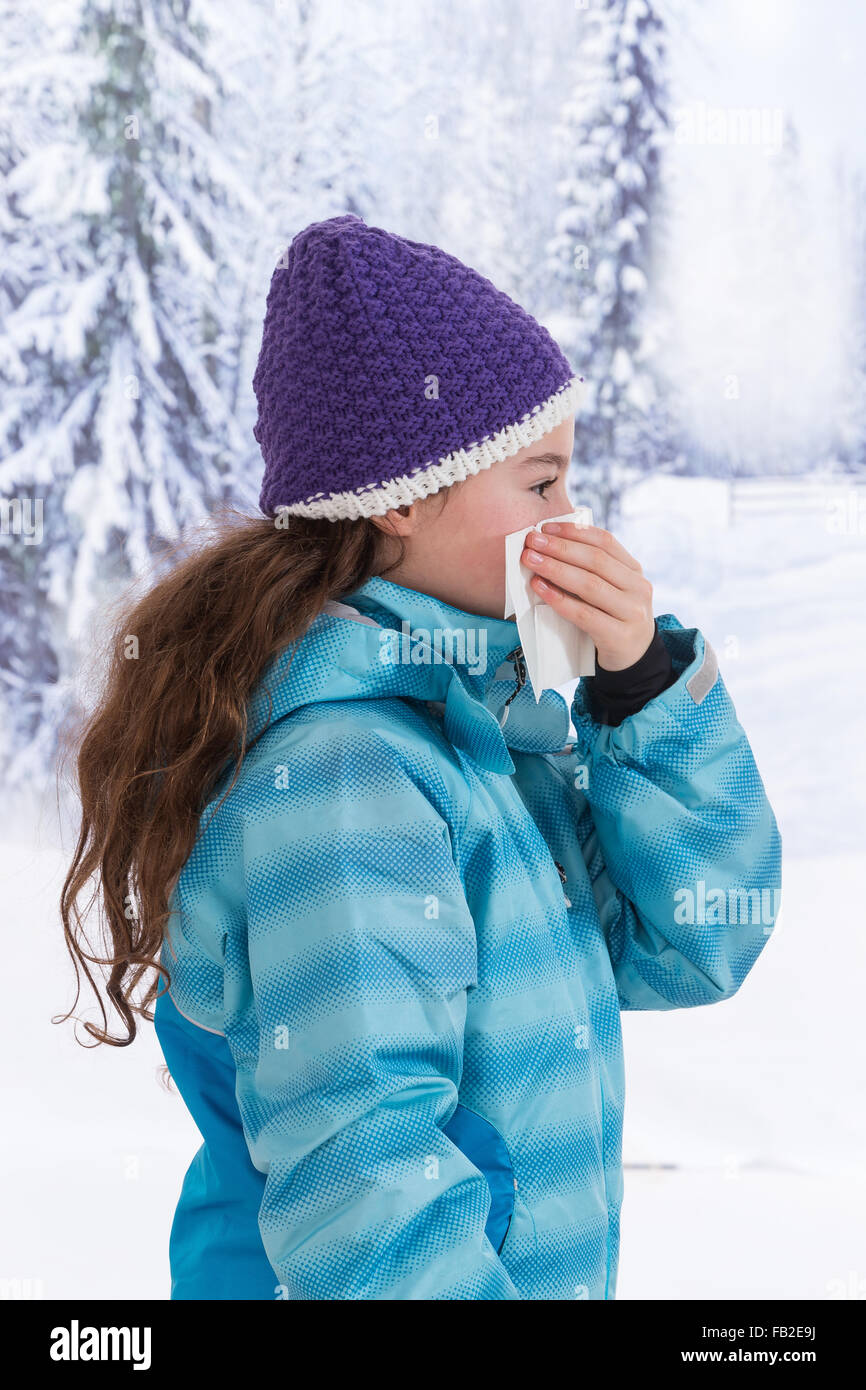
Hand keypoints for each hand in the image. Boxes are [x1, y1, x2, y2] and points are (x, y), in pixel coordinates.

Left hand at [521, 521, 654, 670]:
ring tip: (531, 561)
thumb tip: (549, 544)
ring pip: (590, 585)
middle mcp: (638, 588)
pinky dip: (560, 600)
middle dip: (560, 548)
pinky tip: (540, 589)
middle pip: (596, 561)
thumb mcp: (611, 590)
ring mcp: (632, 612)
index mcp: (634, 570)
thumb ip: (591, 570)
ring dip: (556, 569)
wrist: (633, 659)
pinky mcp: (620, 636)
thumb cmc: (611, 618)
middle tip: (532, 541)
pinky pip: (584, 615)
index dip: (574, 531)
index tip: (546, 526)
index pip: (605, 542)